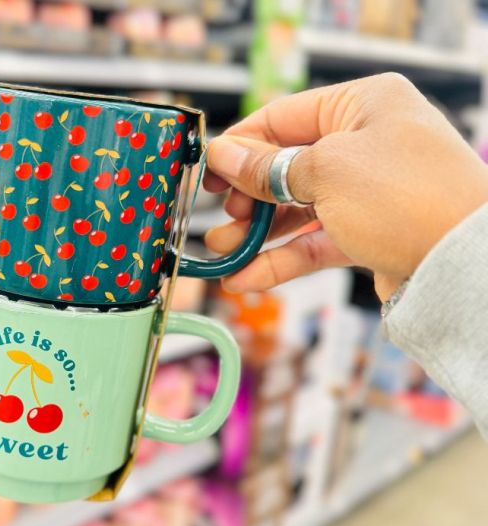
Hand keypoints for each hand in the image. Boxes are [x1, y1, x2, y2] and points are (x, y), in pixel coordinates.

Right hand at [205, 73, 487, 299]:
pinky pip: (313, 241)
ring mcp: (368, 190)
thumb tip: (222, 154)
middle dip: (245, 197)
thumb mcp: (326, 171)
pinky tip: (248, 276)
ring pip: (296, 208)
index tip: (207, 172)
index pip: (283, 117)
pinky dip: (281, 259)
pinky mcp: (369, 232)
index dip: (240, 145)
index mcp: (364, 104)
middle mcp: (367, 142)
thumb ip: (266, 167)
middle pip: (285, 166)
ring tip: (223, 253)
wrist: (466, 265)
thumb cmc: (408, 198)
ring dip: (256, 233)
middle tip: (218, 217)